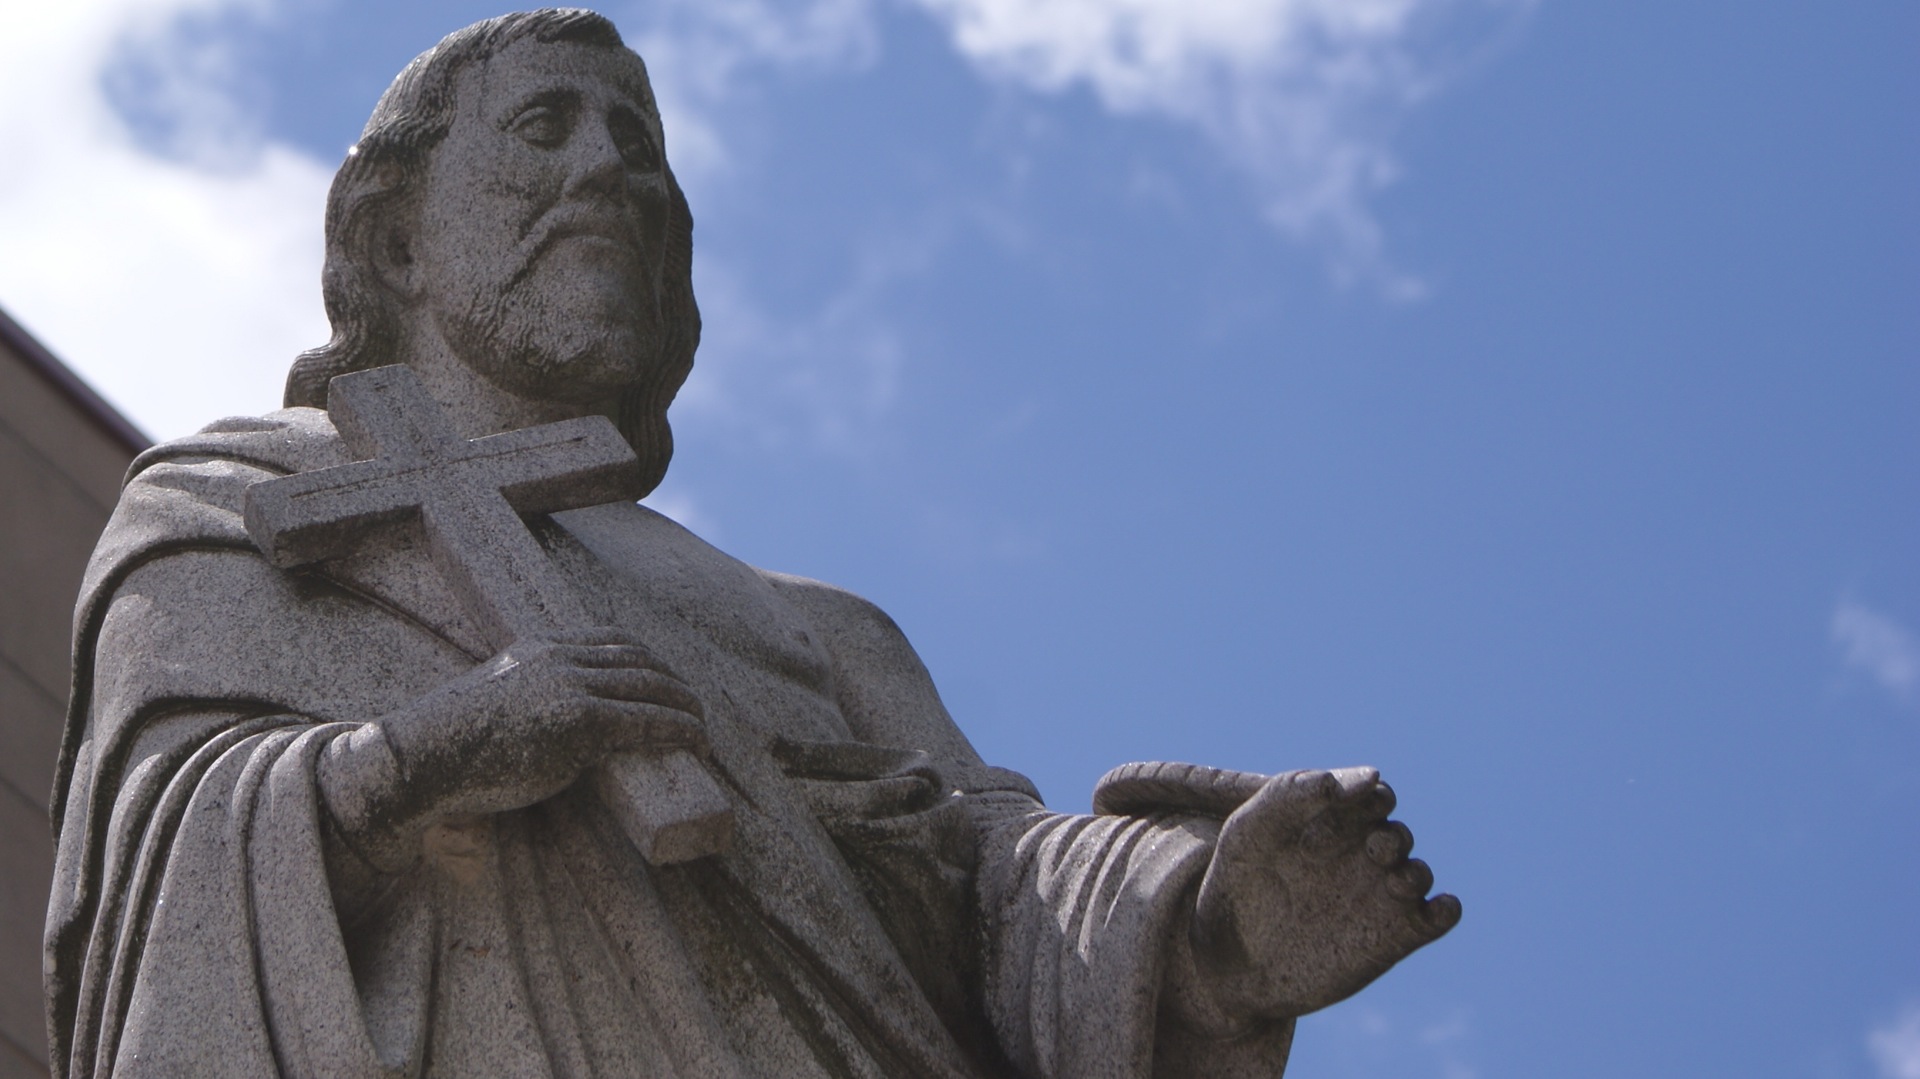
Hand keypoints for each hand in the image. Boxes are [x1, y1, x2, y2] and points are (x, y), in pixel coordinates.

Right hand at [318, 627, 705, 866]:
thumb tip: (549, 726)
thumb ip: (530, 699)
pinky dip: (678, 729)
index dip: (647, 658)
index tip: (666, 677)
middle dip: (673, 680)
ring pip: (650, 686)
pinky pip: (645, 721)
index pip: (610, 640)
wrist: (422, 759)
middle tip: (694, 704)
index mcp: (539, 647)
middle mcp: (559, 658)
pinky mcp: (578, 722)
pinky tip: (696, 742)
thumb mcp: (496, 704)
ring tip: (701, 726)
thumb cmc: (449, 747)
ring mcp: (570, 687)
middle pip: (638, 658)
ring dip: (685, 705)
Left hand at [1179, 767, 1459, 1025]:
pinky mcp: (1392, 939)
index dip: (1368, 796)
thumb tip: (1368, 774)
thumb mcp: (1251, 829)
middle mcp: (1358, 858)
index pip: (1372, 795)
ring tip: (1394, 880)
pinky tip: (1432, 909)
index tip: (1344, 812)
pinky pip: (1440, 917)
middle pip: (1397, 833)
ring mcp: (1377, 898)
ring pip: (1419, 873)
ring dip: (1415, 872)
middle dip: (1391, 836)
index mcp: (1331, 825)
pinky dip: (1446, 909)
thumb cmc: (1235, 887)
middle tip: (1372, 848)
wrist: (1228, 964)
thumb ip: (1296, 790)